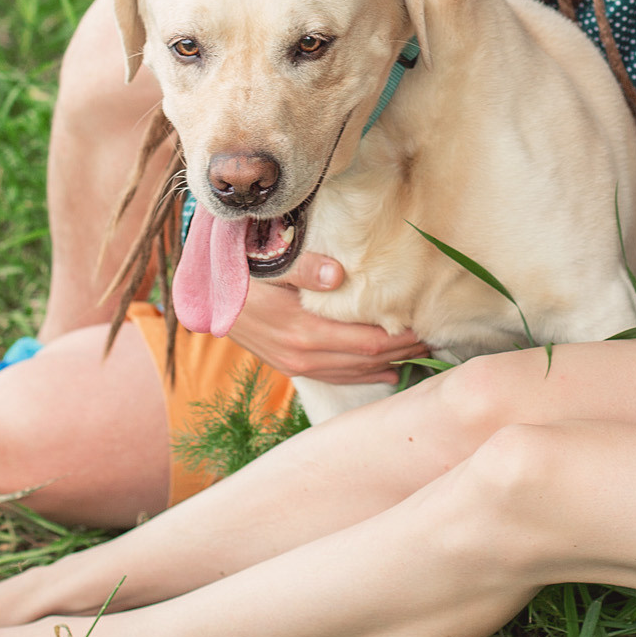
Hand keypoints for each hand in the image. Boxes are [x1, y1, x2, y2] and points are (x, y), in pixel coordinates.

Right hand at [226, 252, 429, 383]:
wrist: (200, 295)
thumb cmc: (237, 269)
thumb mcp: (264, 260)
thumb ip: (303, 267)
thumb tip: (340, 274)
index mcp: (302, 330)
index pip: (368, 341)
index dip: (401, 337)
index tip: (427, 324)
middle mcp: (302, 355)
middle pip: (367, 360)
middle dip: (404, 350)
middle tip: (435, 338)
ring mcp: (294, 364)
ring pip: (353, 372)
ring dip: (389, 365)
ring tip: (419, 353)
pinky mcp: (288, 364)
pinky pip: (335, 376)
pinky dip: (364, 376)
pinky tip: (387, 373)